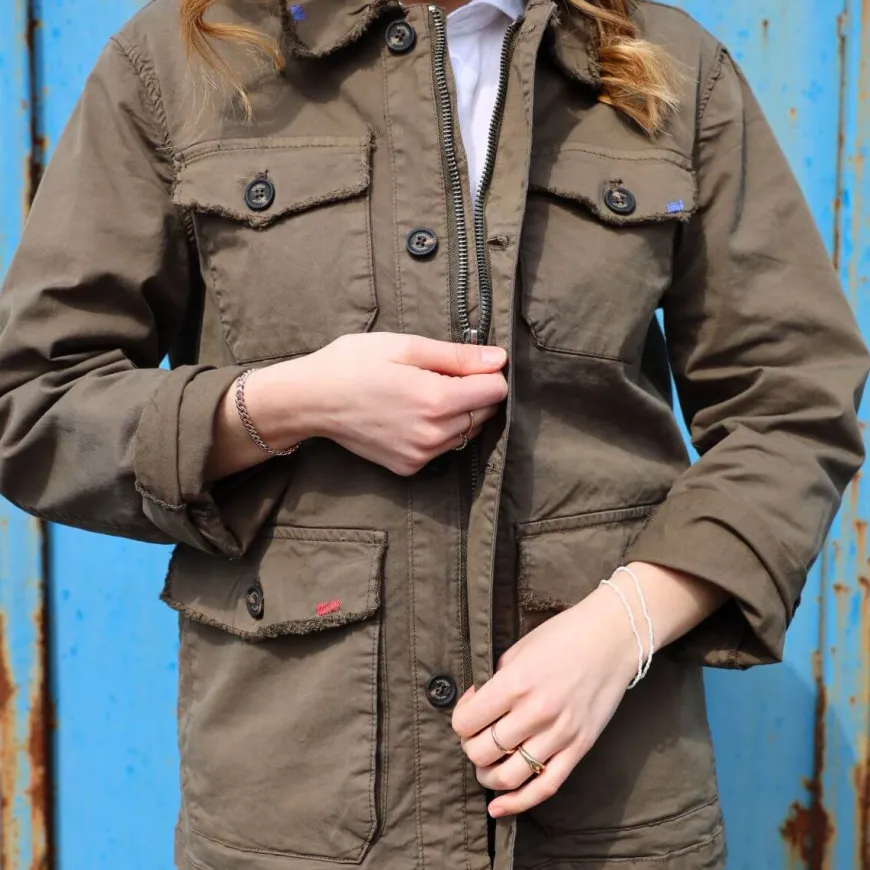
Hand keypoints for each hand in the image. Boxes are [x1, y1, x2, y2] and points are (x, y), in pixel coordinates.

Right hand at [245, 332, 507, 475]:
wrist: (311, 400)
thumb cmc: (353, 364)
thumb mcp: (405, 347)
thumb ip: (457, 356)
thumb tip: (499, 359)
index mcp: (436, 400)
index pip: (496, 391)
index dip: (486, 372)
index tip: (464, 364)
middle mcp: (433, 435)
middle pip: (485, 413)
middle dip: (473, 393)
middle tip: (437, 376)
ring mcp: (421, 456)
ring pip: (466, 433)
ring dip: (458, 414)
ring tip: (421, 394)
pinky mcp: (409, 467)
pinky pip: (443, 449)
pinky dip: (438, 432)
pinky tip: (410, 415)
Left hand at [452, 586, 638, 817]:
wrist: (612, 638)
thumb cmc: (563, 636)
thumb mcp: (519, 650)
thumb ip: (495, 681)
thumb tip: (474, 706)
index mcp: (516, 684)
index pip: (466, 722)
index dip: (460, 720)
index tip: (468, 712)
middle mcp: (536, 713)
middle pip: (482, 752)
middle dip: (471, 748)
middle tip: (476, 736)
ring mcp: (559, 734)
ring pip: (507, 776)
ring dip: (488, 776)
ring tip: (486, 765)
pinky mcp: (579, 748)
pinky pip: (544, 787)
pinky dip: (517, 803)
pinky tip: (498, 807)